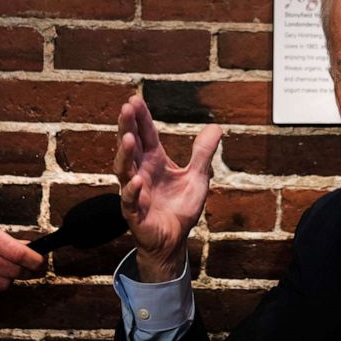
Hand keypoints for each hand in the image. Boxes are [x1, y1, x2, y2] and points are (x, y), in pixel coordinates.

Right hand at [0, 200, 44, 297]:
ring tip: (4, 270)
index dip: (34, 260)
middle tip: (24, 265)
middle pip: (12, 271)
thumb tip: (23, 245)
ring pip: (1, 285)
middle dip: (23, 270)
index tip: (39, 262)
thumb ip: (0, 235)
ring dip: (8, 280)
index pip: (17, 253)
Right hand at [114, 95, 221, 281]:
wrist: (174, 241)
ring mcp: (135, 192)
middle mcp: (141, 172)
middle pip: (130, 146)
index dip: (140, 118)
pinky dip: (132, 191)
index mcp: (154, 161)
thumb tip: (216, 126)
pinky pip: (130, 201)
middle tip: (126, 109)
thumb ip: (203, 153)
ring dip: (124, 154)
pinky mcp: (135, 213)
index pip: (145, 134)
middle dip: (127, 127)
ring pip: (124, 170)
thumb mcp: (197, 177)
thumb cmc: (180, 208)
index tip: (134, 99)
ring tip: (128, 139)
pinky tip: (136, 180)